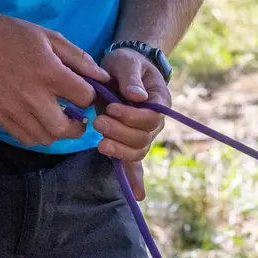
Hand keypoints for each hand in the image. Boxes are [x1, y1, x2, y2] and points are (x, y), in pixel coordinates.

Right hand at [0, 5, 105, 148]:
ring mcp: (14, 111)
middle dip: (78, 126)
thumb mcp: (51, 38)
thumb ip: (79, 59)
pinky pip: (25, 139)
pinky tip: (39, 121)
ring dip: (57, 132)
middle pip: (65, 128)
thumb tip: (103, 77)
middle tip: (78, 118)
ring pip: (45, 138)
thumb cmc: (14, 35)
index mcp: (49, 73)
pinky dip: (37, 135)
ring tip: (58, 119)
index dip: (90, 96)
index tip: (84, 92)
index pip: (84, 98)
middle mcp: (32, 97)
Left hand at [94, 46, 168, 200]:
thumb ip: (130, 78)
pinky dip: (135, 179)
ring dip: (118, 150)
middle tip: (98, 123)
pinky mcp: (129, 141)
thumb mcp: (127, 62)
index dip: (131, 117)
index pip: (151, 117)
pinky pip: (134, 163)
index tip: (112, 109)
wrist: (123, 69)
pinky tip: (137, 195)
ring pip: (137, 151)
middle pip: (143, 137)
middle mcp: (155, 121)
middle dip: (120, 133)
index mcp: (159, 101)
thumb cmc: (127, 63)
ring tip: (98, 142)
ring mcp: (142, 134)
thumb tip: (137, 97)